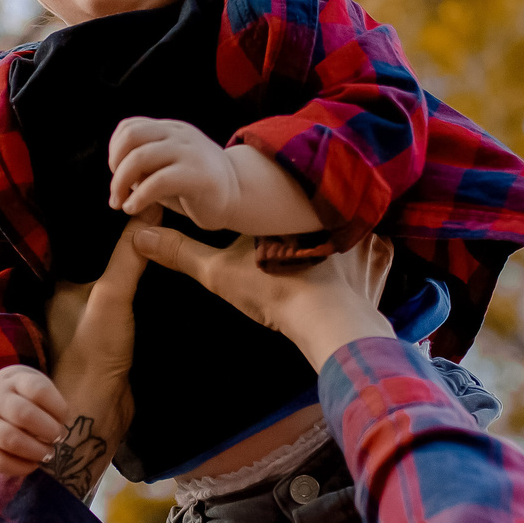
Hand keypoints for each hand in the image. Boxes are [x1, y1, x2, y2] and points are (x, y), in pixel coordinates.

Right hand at [0, 365, 74, 477]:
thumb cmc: (19, 398)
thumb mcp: (31, 387)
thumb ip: (48, 403)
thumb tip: (61, 430)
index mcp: (12, 380)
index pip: (38, 389)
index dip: (58, 407)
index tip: (64, 418)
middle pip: (23, 414)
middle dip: (48, 430)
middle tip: (58, 438)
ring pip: (9, 439)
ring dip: (36, 451)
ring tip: (47, 453)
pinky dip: (20, 467)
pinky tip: (32, 464)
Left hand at [37, 212, 148, 495]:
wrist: (98, 413)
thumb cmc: (92, 352)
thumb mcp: (113, 293)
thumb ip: (130, 253)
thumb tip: (152, 206)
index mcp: (57, 287)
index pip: (78, 245)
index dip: (99, 225)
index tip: (126, 203)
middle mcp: (67, 304)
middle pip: (96, 265)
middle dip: (117, 248)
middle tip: (150, 220)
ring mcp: (87, 326)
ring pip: (111, 289)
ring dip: (129, 275)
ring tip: (158, 246)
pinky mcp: (108, 346)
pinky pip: (123, 312)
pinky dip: (137, 301)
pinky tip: (157, 289)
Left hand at [107, 118, 239, 227]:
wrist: (240, 195)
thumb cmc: (197, 186)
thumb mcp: (168, 166)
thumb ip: (145, 163)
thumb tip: (118, 175)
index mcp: (170, 130)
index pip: (130, 127)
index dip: (114, 151)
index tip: (117, 175)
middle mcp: (179, 135)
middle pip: (131, 136)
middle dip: (115, 166)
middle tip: (116, 192)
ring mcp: (190, 152)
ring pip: (139, 158)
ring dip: (120, 183)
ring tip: (121, 203)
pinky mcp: (197, 175)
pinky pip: (157, 182)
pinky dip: (138, 197)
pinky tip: (133, 209)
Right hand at [128, 227, 395, 370]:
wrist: (327, 324)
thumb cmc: (274, 293)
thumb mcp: (218, 272)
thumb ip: (181, 254)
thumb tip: (141, 238)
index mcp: (291, 215)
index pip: (285, 199)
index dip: (279, 210)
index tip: (275, 218)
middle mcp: (331, 220)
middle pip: (320, 215)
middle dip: (314, 226)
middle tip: (305, 241)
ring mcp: (362, 244)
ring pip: (356, 234)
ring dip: (347, 244)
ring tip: (333, 258)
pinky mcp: (379, 270)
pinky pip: (382, 259)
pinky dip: (374, 266)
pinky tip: (363, 277)